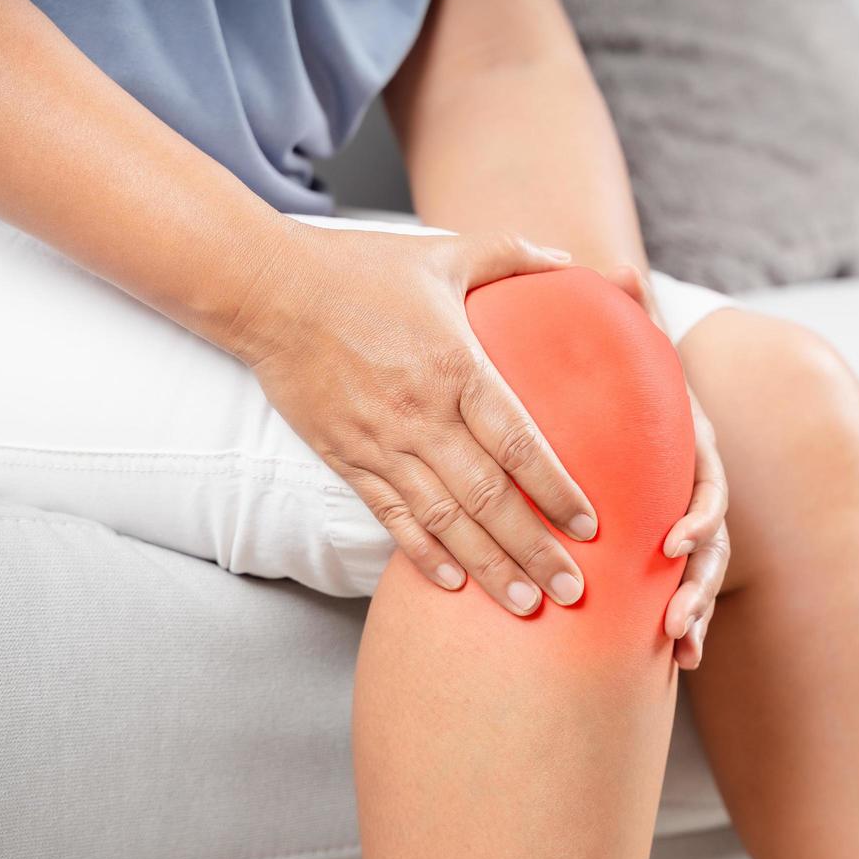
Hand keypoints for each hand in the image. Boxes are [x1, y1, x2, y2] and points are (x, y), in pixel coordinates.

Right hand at [229, 222, 597, 615]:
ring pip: (443, 520)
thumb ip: (514, 256)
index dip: (556, 489)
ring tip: (526, 605)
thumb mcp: (445, 253)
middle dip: (534, 549)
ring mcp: (380, 442)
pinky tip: (452, 586)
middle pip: (488, 497)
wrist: (268, 290)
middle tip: (573, 590)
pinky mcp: (345, 457)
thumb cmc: (362, 269)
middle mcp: (421, 415)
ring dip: (487, 567)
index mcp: (456, 366)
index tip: (591, 526)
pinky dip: (422, 554)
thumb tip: (572, 261)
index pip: (517, 443)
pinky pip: (390, 516)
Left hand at [607, 266, 730, 669]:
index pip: (709, 482)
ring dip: (693, 611)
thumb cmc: (624, 368)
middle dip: (697, 582)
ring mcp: (687, 518)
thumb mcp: (627, 339)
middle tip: (676, 617)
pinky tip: (673, 660)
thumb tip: (618, 269)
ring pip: (702, 573)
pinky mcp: (668, 545)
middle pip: (712, 541)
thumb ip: (627, 309)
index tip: (674, 540)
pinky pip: (682, 588)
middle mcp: (697, 485)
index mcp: (694, 444)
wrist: (627, 394)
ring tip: (678, 648)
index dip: (699, 514)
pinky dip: (682, 623)